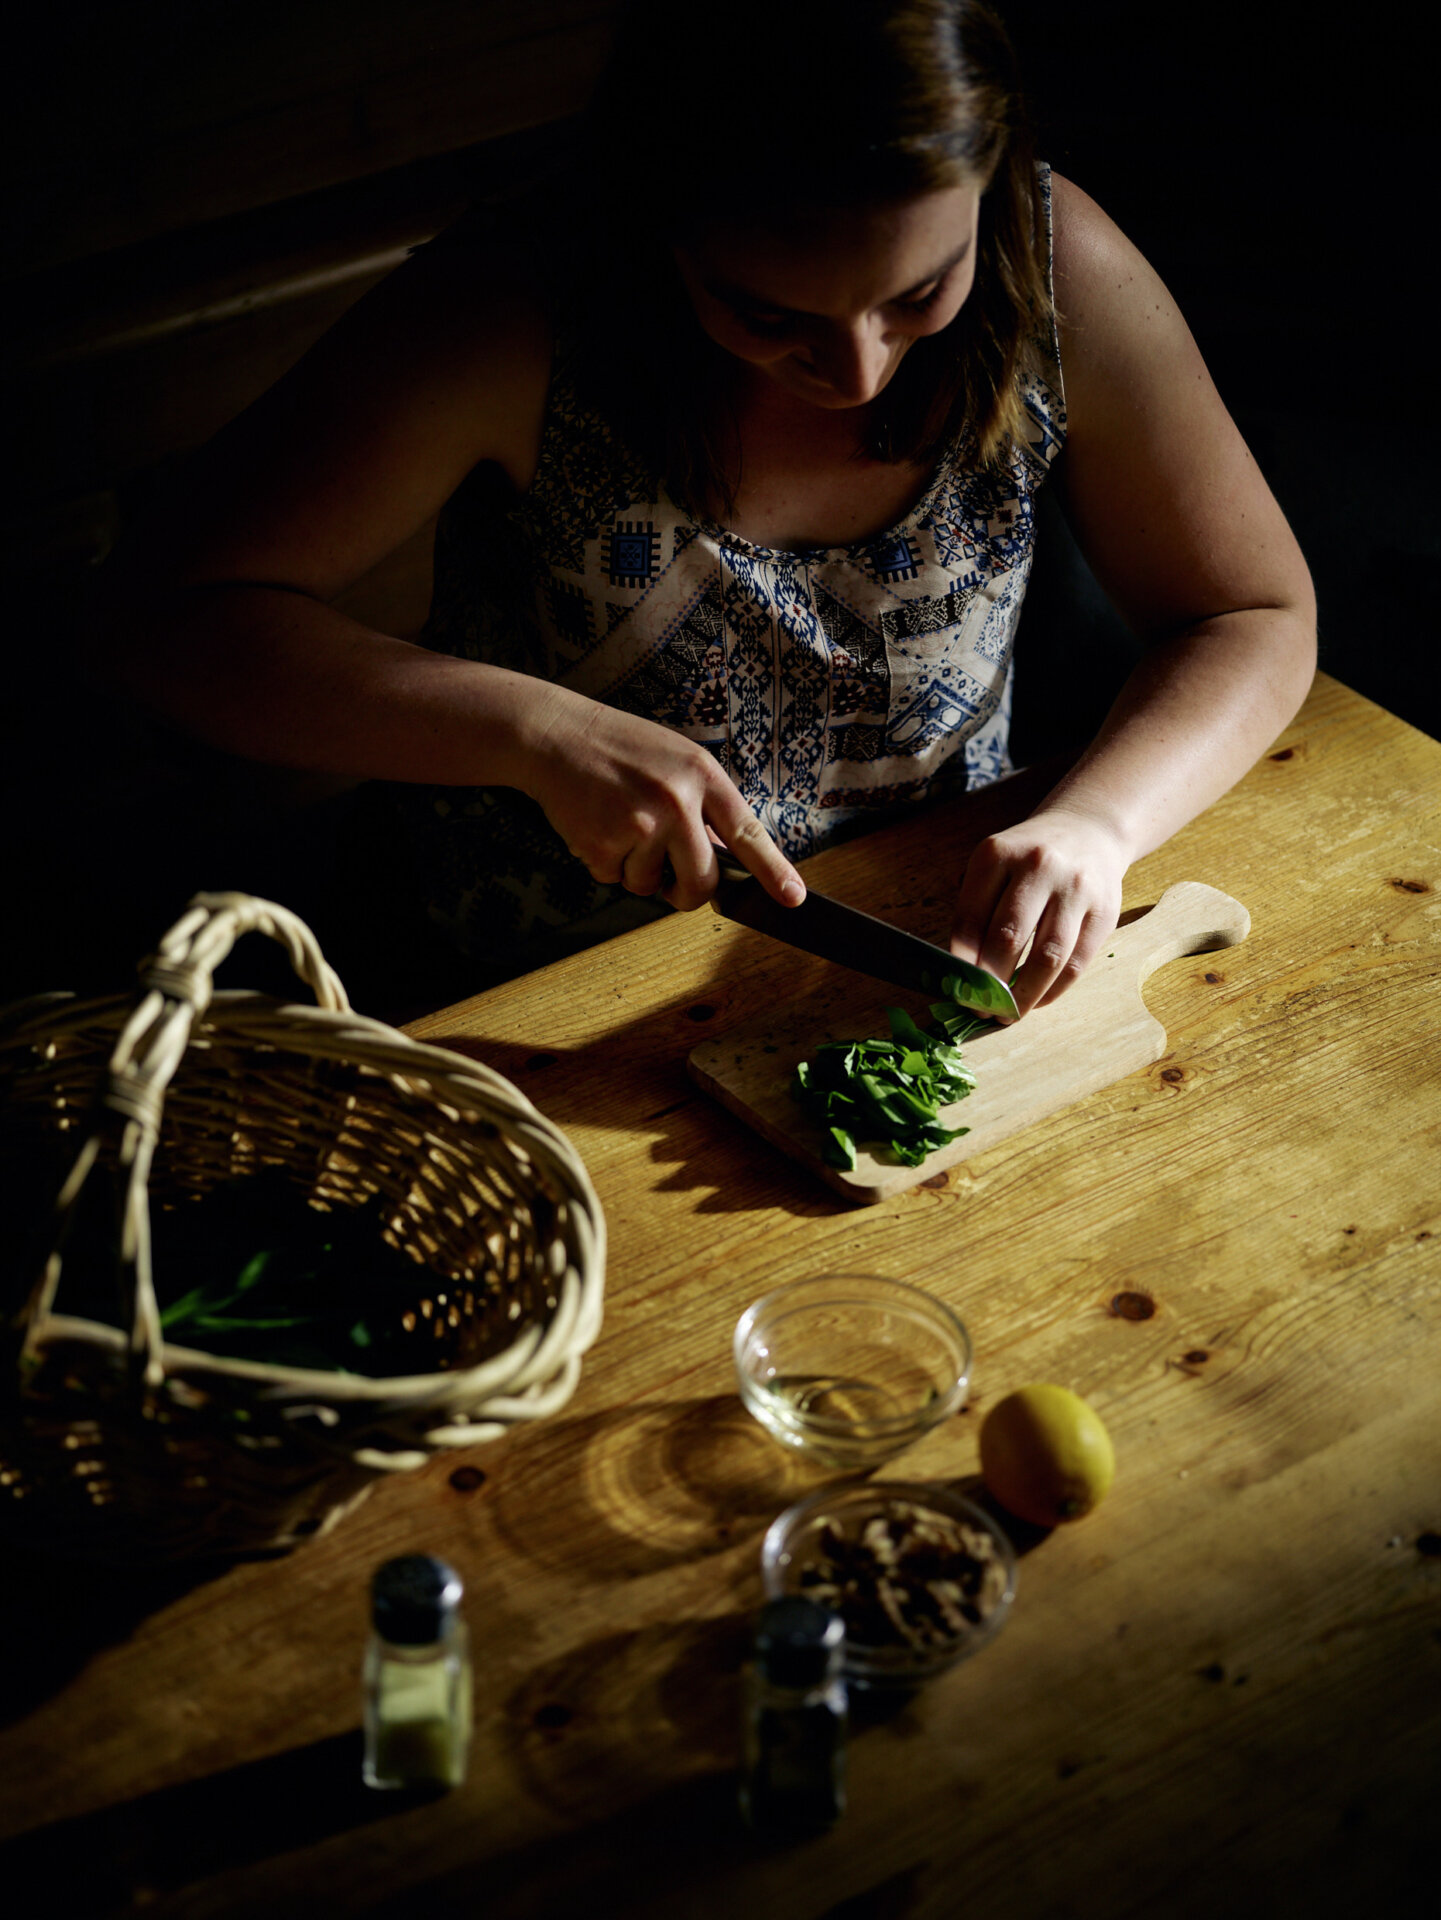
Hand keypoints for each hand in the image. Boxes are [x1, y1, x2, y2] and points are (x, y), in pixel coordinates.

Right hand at [519, 686, 804, 910]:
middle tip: (671, 880)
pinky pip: (614, 880)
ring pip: (651, 885)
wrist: (554, 735)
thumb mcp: (676, 759)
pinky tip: (596, 825)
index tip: (792, 898)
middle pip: (702, 881)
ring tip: (619, 823)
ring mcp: (639, 824)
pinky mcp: (602, 845)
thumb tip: (723, 860)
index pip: (747, 832)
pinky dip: (605, 863)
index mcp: (701, 774)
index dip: (773, 870)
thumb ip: (703, 805)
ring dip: (635, 870)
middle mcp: (676, 800)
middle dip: (687, 891)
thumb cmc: (618, 748)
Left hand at [949, 807, 1129, 1017]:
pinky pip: (1076, 963)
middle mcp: (1038, 867)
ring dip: (1024, 994)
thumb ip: (975, 908)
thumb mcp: (994, 864)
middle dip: (990, 982)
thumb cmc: (1028, 858)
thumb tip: (959, 971)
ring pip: (1047, 957)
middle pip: (1008, 938)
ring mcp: (1075, 889)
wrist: (1088, 830)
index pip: (971, 918)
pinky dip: (1053, 990)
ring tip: (1008, 1013)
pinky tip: (1037, 1000)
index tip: (956, 988)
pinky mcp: (1104, 912)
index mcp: (998, 854)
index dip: (961, 961)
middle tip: (980, 1007)